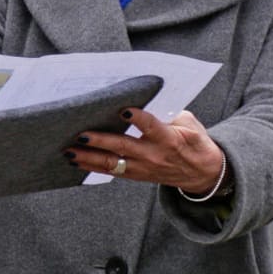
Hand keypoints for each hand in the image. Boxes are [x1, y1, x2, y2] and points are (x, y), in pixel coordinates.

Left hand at [66, 108, 225, 196]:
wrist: (204, 174)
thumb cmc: (195, 143)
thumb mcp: (190, 125)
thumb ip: (169, 112)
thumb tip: (147, 97)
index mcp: (170, 139)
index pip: (152, 127)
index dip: (138, 119)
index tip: (123, 110)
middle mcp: (154, 155)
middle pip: (123, 147)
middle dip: (100, 141)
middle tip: (80, 134)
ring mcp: (143, 168)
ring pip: (112, 163)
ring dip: (88, 157)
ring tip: (69, 151)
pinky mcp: (137, 175)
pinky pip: (111, 172)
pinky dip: (91, 167)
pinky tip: (75, 161)